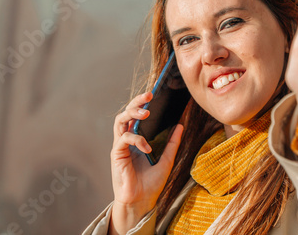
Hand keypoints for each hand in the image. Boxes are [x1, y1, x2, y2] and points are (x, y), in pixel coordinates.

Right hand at [110, 92, 182, 234]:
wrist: (142, 202)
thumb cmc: (151, 184)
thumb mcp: (167, 160)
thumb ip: (172, 143)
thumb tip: (180, 125)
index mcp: (138, 139)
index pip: (138, 116)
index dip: (144, 103)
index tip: (156, 94)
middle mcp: (127, 139)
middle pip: (127, 112)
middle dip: (137, 101)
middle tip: (149, 96)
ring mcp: (121, 146)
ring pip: (120, 120)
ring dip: (132, 113)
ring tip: (146, 112)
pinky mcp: (117, 154)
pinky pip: (124, 138)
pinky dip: (136, 140)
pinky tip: (147, 148)